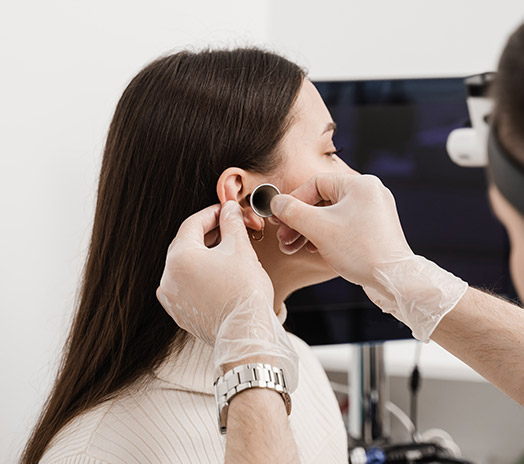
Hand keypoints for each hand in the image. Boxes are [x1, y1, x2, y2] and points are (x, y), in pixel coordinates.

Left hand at [157, 201, 297, 382]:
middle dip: (208, 233)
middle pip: (186, 244)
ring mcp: (171, 297)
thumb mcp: (241, 249)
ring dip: (204, 254)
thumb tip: (229, 209)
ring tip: (227, 251)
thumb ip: (231, 223)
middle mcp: (168, 277)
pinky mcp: (179, 312)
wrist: (246, 334)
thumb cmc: (244, 292)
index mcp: (179, 258)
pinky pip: (186, 284)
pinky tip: (220, 273)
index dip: (211, 214)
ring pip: (186, 265)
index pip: (192, 224)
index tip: (226, 211)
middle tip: (228, 228)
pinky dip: (200, 274)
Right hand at [270, 173, 467, 341]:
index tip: (279, 216)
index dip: (293, 200)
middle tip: (283, 236)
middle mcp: (369, 193)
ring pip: (330, 216)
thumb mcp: (319, 228)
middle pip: (322, 201)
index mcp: (360, 184)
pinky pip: (342, 226)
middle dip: (299, 221)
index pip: (316, 184)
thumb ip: (293, 212)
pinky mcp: (374, 229)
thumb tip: (275, 202)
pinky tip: (313, 249)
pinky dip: (325, 236)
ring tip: (292, 247)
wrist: (393, 280)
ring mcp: (373, 212)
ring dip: (308, 230)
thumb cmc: (361, 250)